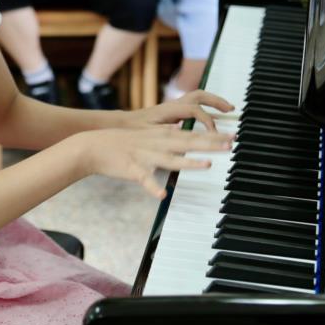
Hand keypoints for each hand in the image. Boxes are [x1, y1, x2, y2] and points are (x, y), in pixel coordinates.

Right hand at [77, 126, 233, 197]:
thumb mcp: (146, 135)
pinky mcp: (132, 169)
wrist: (93, 146)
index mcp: (161, 136)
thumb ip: (163, 133)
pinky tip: (162, 194)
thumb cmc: (120, 142)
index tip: (232, 137)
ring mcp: (145, 156)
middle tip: (231, 144)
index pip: (193, 135)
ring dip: (189, 163)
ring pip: (170, 159)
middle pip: (188, 143)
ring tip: (207, 165)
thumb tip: (178, 130)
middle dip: (210, 144)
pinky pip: (144, 179)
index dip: (213, 136)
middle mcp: (157, 143)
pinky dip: (152, 186)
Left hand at [124, 90, 234, 132]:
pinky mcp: (172, 112)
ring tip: (228, 109)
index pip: (194, 109)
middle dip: (216, 101)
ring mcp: (173, 107)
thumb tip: (177, 128)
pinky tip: (213, 119)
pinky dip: (205, 109)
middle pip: (199, 96)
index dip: (206, 120)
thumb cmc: (131, 129)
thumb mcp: (145, 132)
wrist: (119, 124)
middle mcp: (172, 105)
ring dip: (213, 102)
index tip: (213, 132)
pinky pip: (193, 106)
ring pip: (197, 98)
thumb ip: (161, 131)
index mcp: (168, 109)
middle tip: (231, 109)